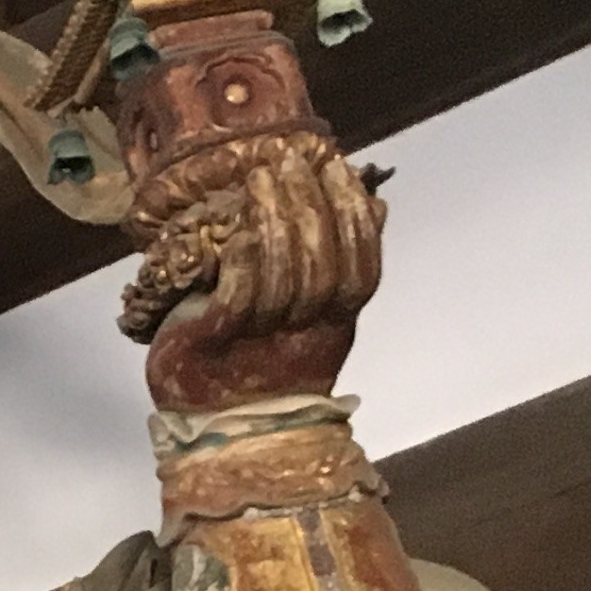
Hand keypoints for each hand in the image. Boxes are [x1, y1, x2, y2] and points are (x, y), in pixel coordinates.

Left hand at [131, 130, 383, 412]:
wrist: (216, 432)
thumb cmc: (259, 363)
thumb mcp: (308, 313)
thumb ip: (339, 264)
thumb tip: (375, 206)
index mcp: (334, 323)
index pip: (361, 265)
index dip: (353, 215)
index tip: (338, 167)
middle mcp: (305, 333)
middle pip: (323, 263)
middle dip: (310, 204)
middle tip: (291, 159)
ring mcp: (261, 339)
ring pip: (282, 275)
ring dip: (275, 219)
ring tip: (262, 176)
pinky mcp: (215, 342)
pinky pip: (237, 295)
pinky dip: (244, 258)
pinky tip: (242, 228)